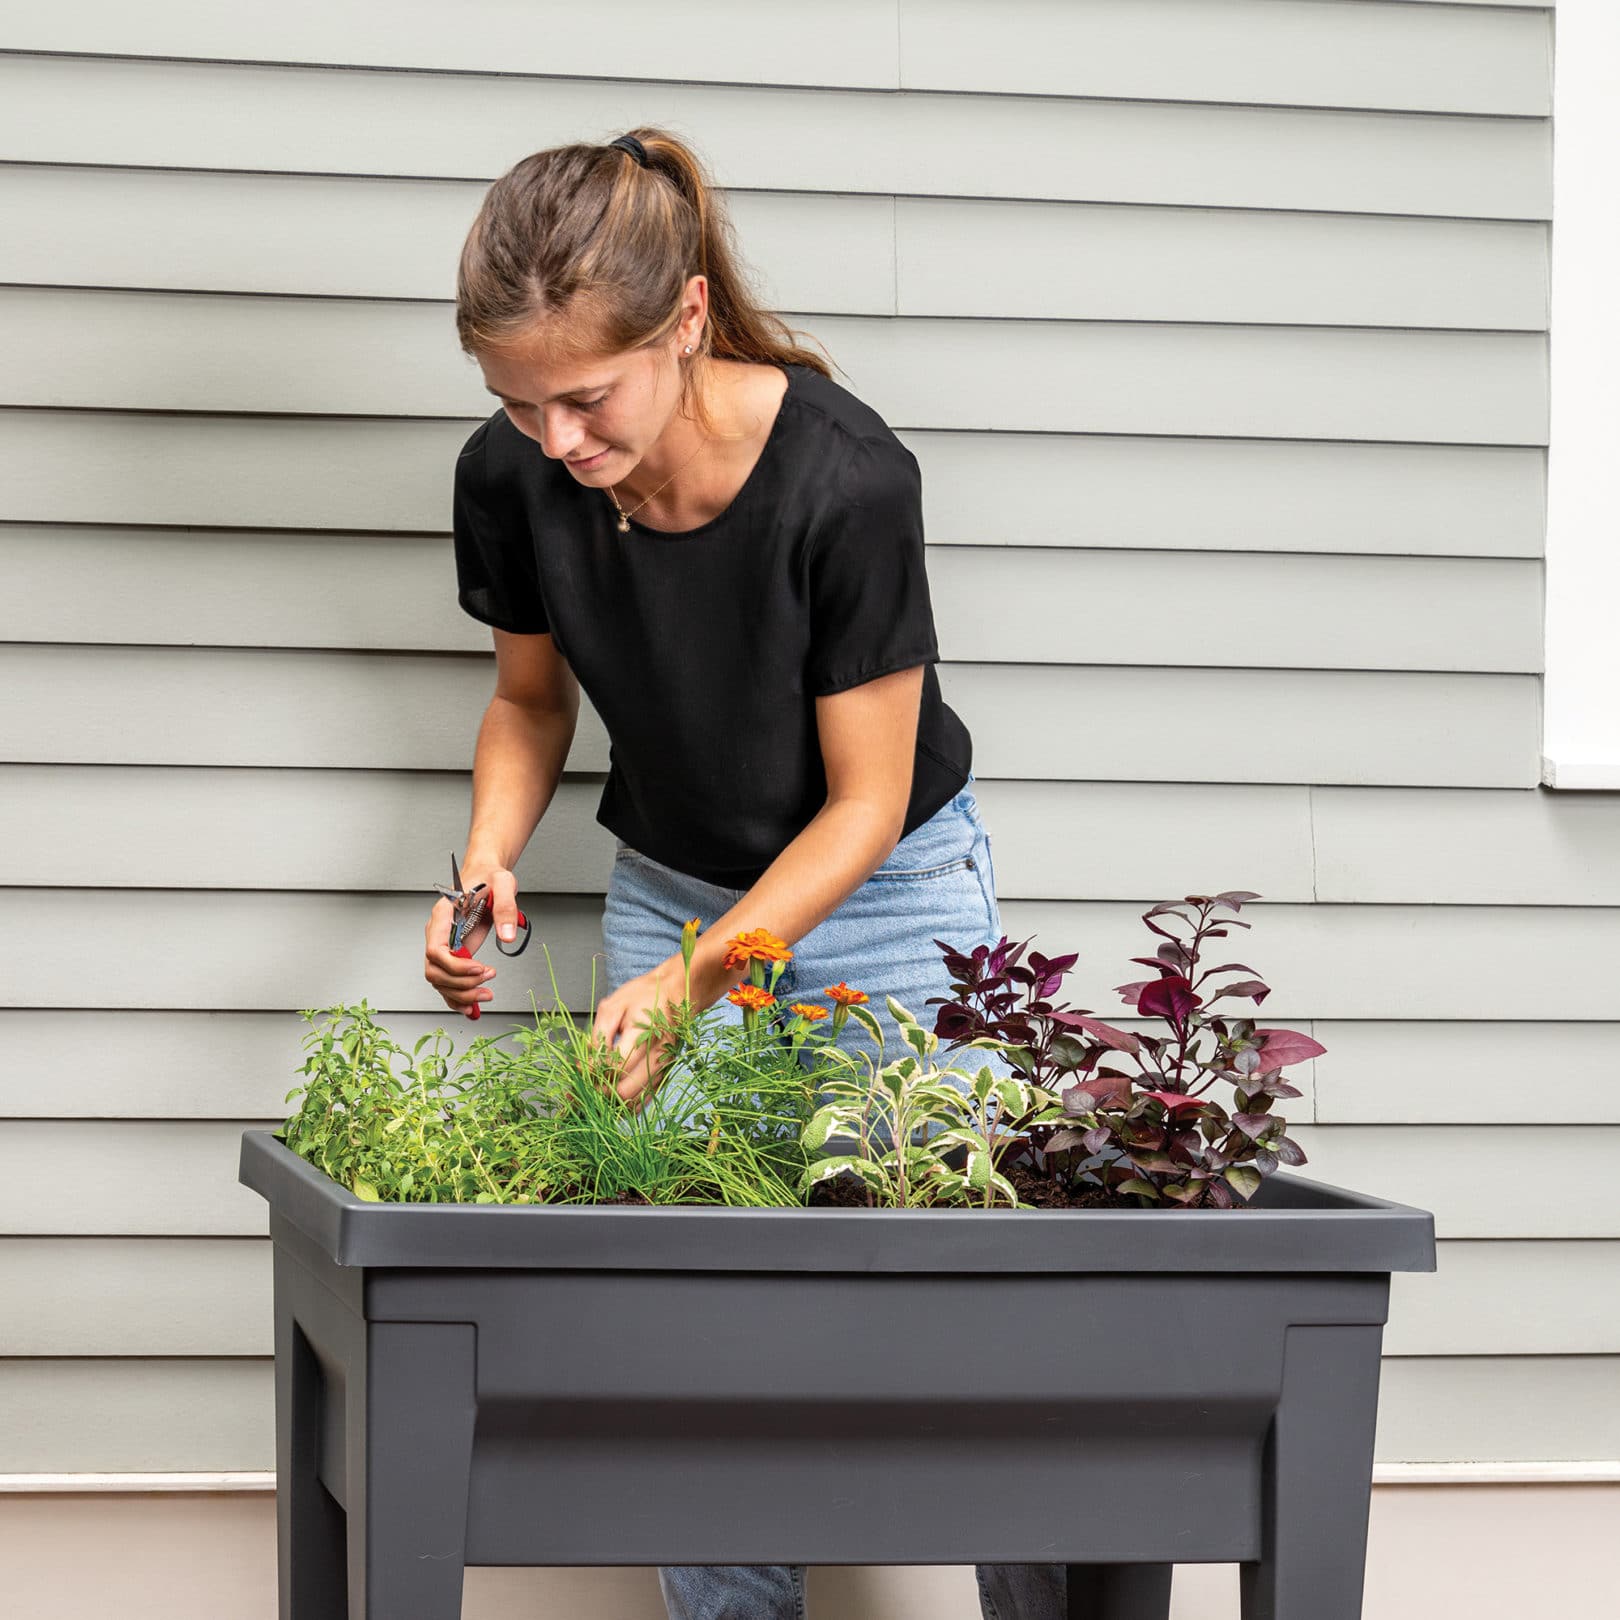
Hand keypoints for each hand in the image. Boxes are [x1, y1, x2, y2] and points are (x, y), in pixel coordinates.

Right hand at [423, 861, 522, 1019]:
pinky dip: (457, 998)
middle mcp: (438, 932)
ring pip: (439, 981)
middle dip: (460, 984)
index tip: (479, 969)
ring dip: (461, 995)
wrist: (486, 875)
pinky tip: (472, 1007)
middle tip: (487, 984)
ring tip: (486, 996)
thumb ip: (506, 907)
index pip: (434, 950)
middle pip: (434, 970)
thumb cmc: (489, 877)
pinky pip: (448, 981)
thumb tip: (507, 936)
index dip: (455, 966)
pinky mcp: (454, 954)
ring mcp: (444, 945)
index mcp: (443, 915)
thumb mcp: (503, 883)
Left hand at [592, 960, 684, 1109]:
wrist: (677, 994)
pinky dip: (627, 1105)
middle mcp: (659, 1055)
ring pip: (636, 1101)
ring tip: (593, 1098)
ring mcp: (664, 1067)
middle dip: (600, 1094)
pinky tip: (612, 1099)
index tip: (578, 1076)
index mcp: (645, 1033)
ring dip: (612, 1104)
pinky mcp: (665, 1074)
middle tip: (581, 1092)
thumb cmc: (644, 996)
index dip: (594, 1075)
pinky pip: (646, 1100)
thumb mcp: (613, 1006)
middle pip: (626, 1090)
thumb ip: (598, 1037)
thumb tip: (585, 1067)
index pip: (616, 1066)